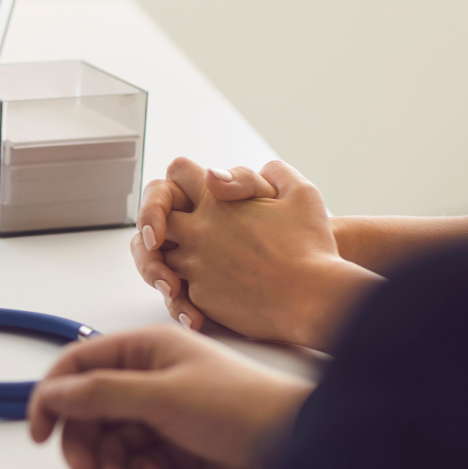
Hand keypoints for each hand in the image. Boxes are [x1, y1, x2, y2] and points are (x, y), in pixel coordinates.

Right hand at [29, 325, 312, 468]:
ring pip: (111, 437)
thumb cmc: (242, 406)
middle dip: (82, 440)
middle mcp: (151, 376)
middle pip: (90, 408)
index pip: (78, 366)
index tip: (38, 430)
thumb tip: (53, 392)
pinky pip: (136, 458)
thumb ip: (99, 394)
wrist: (299, 444)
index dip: (53, 396)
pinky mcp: (178, 444)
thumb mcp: (160, 395)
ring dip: (108, 461)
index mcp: (145, 349)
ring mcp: (164, 411)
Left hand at [161, 158, 380, 347]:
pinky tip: (200, 292)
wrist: (313, 298)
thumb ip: (274, 173)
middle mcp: (198, 231)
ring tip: (188, 261)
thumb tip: (256, 170)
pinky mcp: (198, 295)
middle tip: (170, 226)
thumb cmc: (311, 247)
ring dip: (167, 255)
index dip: (183, 177)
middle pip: (154, 215)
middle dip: (158, 217)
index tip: (191, 188)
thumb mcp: (302, 194)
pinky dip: (180, 291)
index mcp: (217, 202)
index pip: (178, 172)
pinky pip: (174, 290)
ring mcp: (194, 265)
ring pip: (159, 255)